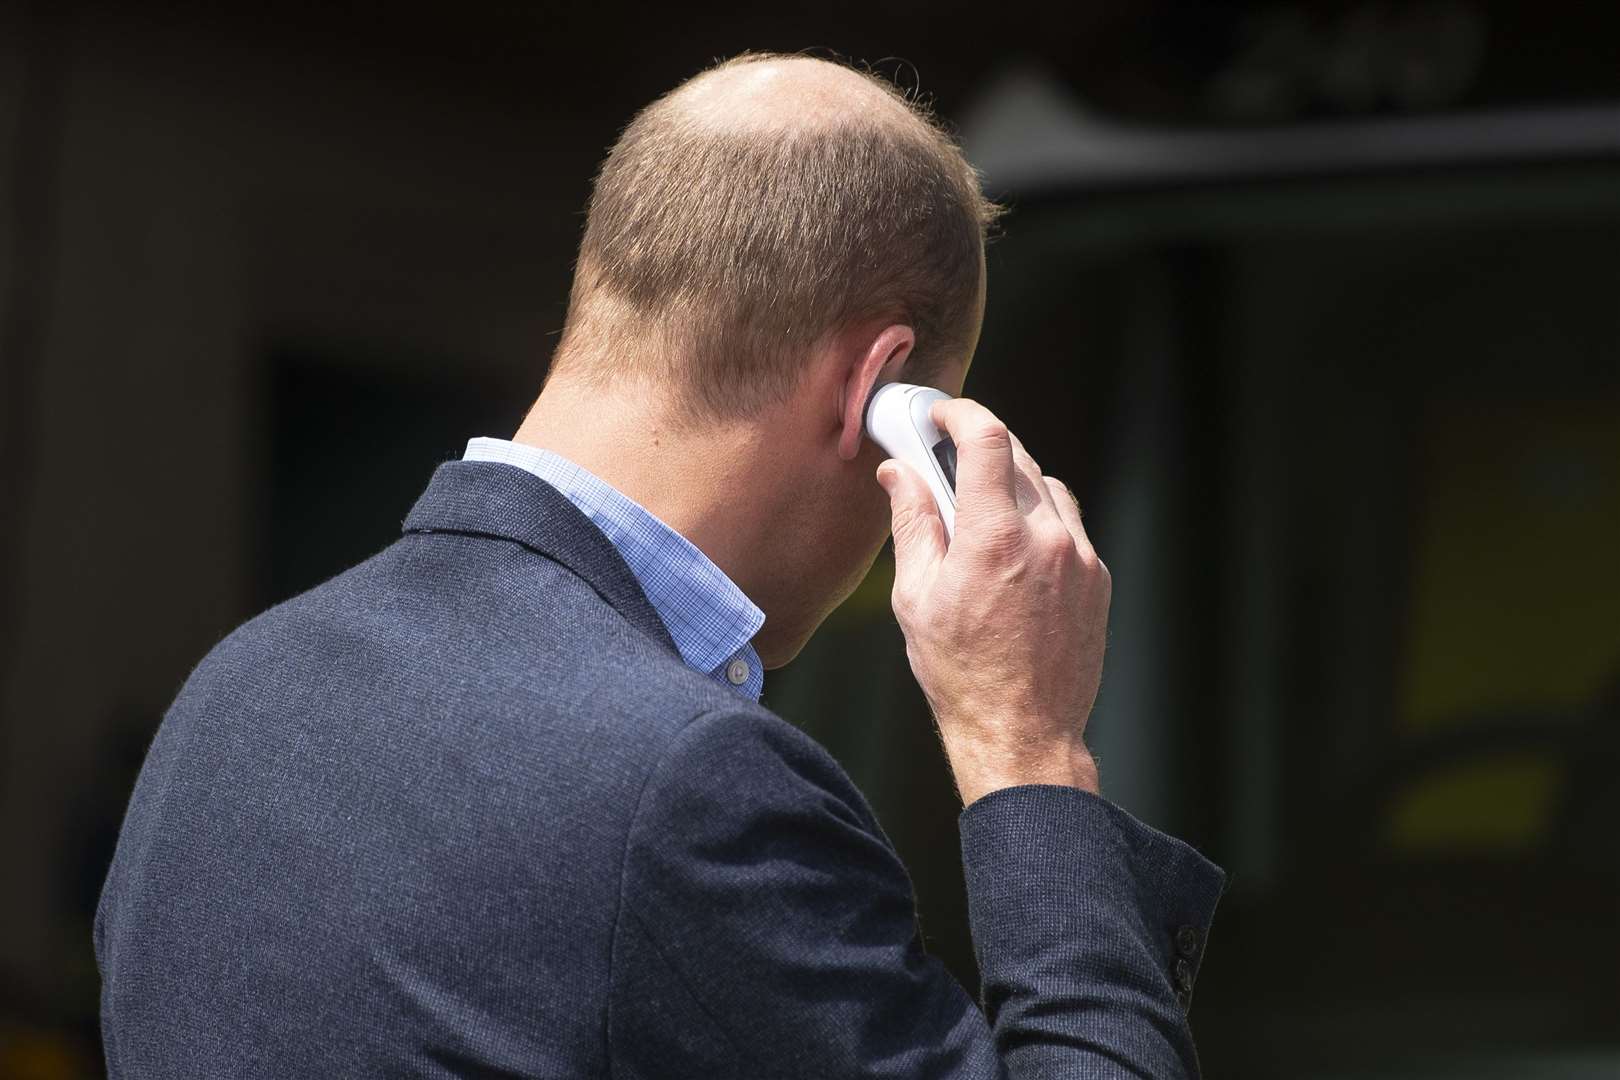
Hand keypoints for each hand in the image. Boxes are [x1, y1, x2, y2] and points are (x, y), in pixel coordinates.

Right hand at [875, 398, 1109, 805]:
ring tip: (979, 515)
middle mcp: (1047, 538)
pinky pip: (1068, 528)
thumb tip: (897, 473)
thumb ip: (911, 522)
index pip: (986, 438)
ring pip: (1047, 490)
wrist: (1022, 733)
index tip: (940, 414)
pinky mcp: (1097, 580)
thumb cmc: (961, 673)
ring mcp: (1080, 559)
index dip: (960, 413)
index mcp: (995, 537)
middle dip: (978, 449)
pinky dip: (1039, 523)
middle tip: (945, 460)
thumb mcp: (916, 597)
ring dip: (1012, 486)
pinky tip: (1012, 555)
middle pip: (1016, 457)